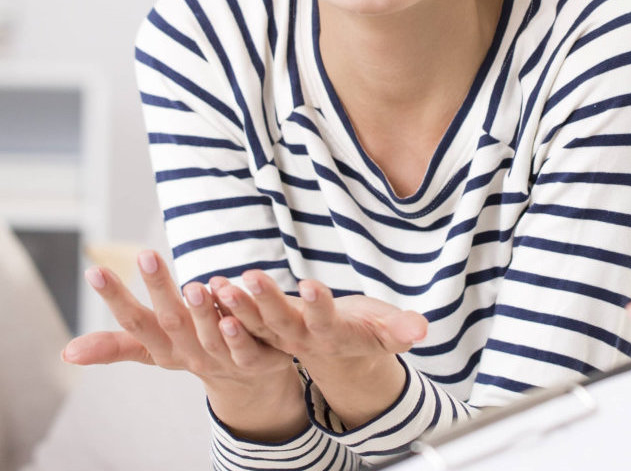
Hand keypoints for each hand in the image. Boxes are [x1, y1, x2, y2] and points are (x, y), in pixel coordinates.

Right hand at [62, 250, 293, 386]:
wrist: (249, 383)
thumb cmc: (191, 351)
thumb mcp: (153, 349)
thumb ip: (114, 346)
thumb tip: (65, 355)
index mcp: (162, 347)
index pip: (134, 322)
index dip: (116, 298)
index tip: (94, 270)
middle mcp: (189, 354)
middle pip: (171, 322)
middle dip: (158, 290)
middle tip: (146, 254)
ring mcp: (223, 359)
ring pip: (209, 334)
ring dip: (200, 311)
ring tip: (191, 284)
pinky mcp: (257, 362)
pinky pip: (247, 346)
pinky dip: (240, 328)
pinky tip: (236, 307)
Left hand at [211, 269, 428, 364]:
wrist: (340, 351)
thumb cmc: (366, 331)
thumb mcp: (389, 332)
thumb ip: (401, 329)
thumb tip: (421, 329)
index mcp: (334, 336)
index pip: (326, 321)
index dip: (319, 306)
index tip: (310, 286)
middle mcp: (303, 339)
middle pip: (283, 323)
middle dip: (266, 302)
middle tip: (250, 278)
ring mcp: (280, 335)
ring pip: (256, 322)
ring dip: (237, 305)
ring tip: (219, 284)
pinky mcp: (264, 328)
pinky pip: (241, 318)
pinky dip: (224, 304)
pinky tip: (208, 284)